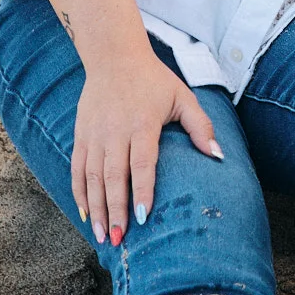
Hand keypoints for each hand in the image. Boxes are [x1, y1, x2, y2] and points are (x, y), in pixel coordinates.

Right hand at [72, 47, 222, 246]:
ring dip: (96, 208)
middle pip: (113, 176)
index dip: (141, 190)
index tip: (142, 216)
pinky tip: (85, 213)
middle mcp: (115, 131)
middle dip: (115, 210)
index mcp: (142, 124)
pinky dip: (79, 192)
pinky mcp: (81, 134)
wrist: (114, 56)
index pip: (141, 163)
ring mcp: (95, 134)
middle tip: (119, 238)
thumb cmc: (154, 80)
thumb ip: (200, 126)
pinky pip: (77, 168)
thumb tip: (218, 155)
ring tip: (102, 235)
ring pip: (91, 177)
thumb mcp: (182, 97)